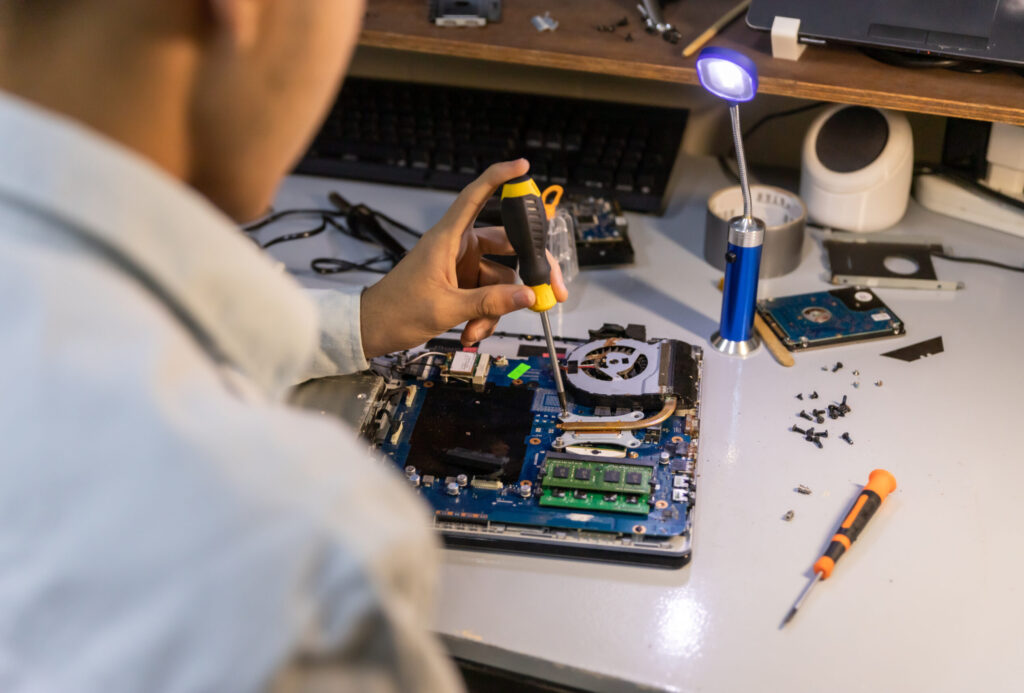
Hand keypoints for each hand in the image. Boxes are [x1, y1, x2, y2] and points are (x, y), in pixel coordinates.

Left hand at [360, 160, 567, 357]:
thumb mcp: (446, 307)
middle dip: (528, 271)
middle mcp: (459, 246)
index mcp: (448, 238)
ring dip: (497, 307)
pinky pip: (489, 295)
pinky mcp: (462, 284)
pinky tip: (471, 332)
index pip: (476, 196)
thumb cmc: (397, 309)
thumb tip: (528, 296)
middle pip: (507, 246)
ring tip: (476, 329)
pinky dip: (485, 315)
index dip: (499, 177)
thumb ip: (489, 302)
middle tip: (552, 289)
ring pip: (500, 279)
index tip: (523, 166)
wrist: (373, 330)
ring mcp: (462, 266)